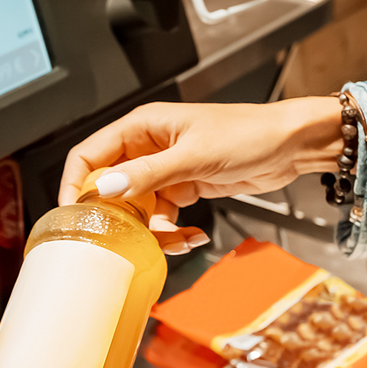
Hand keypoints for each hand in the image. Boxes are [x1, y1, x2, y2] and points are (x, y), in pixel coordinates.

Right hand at [60, 98, 347, 238]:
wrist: (291, 146)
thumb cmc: (248, 134)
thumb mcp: (193, 157)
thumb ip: (147, 174)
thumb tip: (104, 187)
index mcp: (141, 127)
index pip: (89, 155)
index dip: (77, 185)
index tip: (76, 215)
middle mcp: (147, 147)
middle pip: (110, 188)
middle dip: (120, 218)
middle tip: (130, 239)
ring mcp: (165, 170)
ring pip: (137, 208)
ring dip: (151, 231)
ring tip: (174, 240)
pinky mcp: (183, 187)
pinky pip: (162, 216)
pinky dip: (172, 231)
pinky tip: (191, 235)